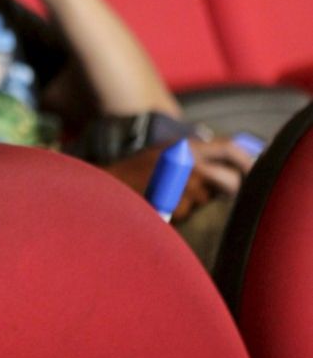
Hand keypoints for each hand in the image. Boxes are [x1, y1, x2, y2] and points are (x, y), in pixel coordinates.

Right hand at [103, 136, 256, 220]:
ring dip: (192, 202)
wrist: (104, 184)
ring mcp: (181, 184)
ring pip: (205, 199)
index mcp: (185, 145)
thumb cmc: (133, 171)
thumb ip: (192, 156)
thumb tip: (226, 169)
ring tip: (169, 196)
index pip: (230, 148)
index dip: (246, 161)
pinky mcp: (173, 204)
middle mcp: (187, 161)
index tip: (252, 172)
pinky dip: (176, 211)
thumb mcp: (164, 154)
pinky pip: (185, 211)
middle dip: (229, 190)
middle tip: (219, 195)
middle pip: (229, 180)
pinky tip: (158, 205)